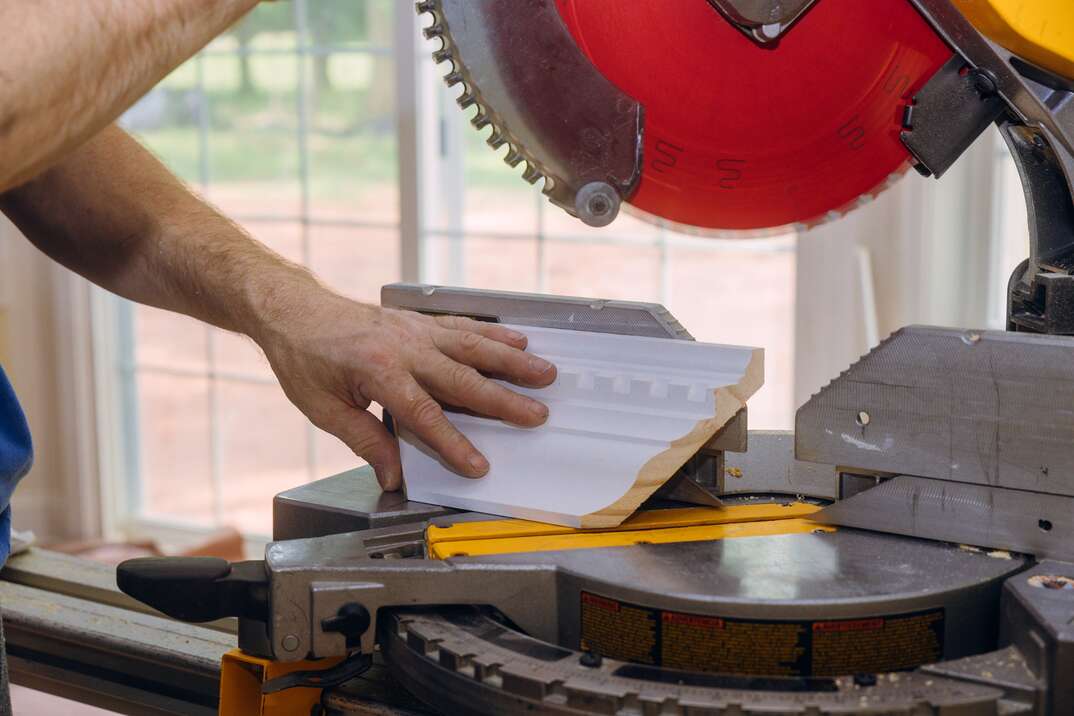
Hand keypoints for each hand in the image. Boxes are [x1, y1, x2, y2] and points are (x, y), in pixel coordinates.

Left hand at [253, 290, 556, 490]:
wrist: (293, 310)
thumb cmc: (304, 358)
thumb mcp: (324, 409)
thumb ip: (365, 440)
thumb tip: (392, 475)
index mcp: (378, 372)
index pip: (424, 415)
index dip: (454, 443)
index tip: (478, 465)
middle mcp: (404, 347)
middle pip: (463, 379)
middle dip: (503, 400)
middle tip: (537, 415)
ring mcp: (416, 330)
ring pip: (474, 346)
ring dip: (512, 361)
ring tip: (545, 373)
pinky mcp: (419, 320)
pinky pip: (464, 326)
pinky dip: (494, 333)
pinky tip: (518, 339)